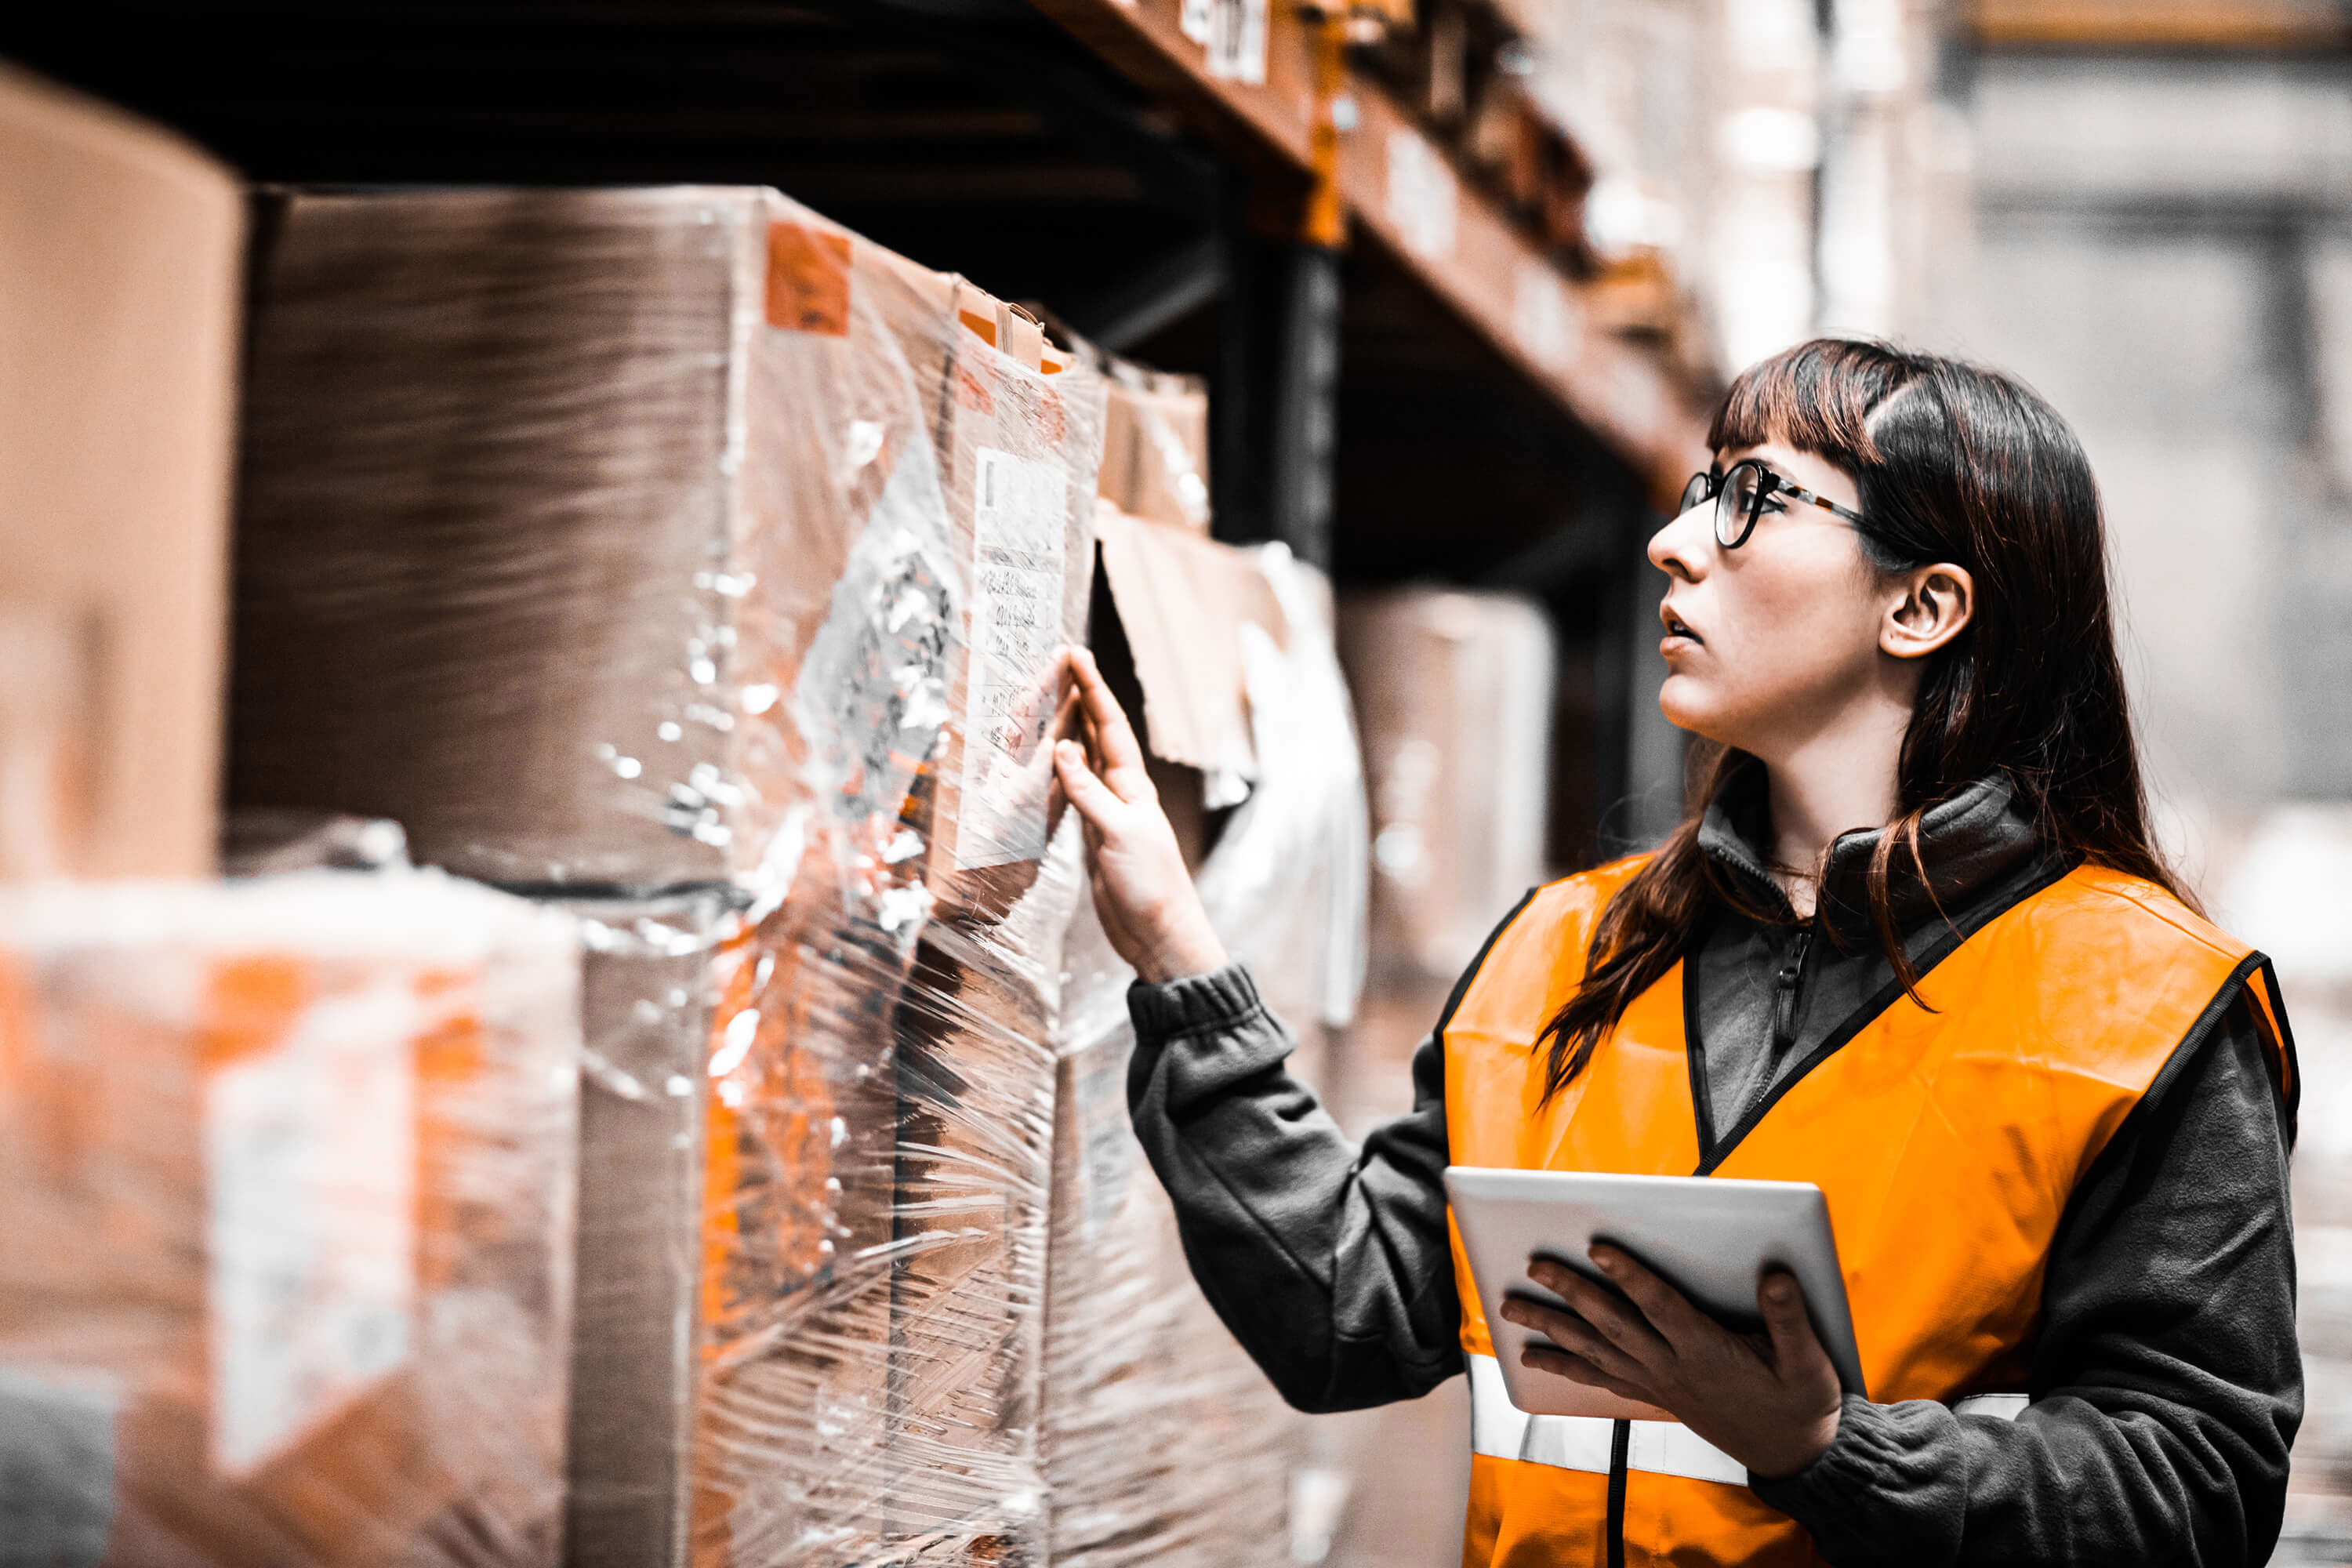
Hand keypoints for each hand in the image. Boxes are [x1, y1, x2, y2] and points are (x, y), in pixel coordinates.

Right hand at [1052, 647, 1228, 983]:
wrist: (1158, 934)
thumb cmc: (1150, 885)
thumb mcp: (1119, 834)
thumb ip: (1089, 793)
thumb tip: (1064, 748)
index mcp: (1133, 787)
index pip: (1110, 727)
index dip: (1093, 689)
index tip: (1076, 654)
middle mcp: (1122, 794)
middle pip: (1098, 736)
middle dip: (1081, 698)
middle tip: (1060, 664)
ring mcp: (1107, 815)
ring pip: (1085, 761)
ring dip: (1070, 729)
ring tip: (1051, 701)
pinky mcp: (1093, 838)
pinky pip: (1073, 794)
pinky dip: (1059, 773)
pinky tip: (1049, 763)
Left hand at [1497, 1246, 1843, 1479]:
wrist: (1794, 1453)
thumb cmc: (1801, 1401)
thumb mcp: (1807, 1361)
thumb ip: (1789, 1318)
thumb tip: (1774, 1276)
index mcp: (1708, 1352)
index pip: (1661, 1307)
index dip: (1631, 1277)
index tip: (1599, 1248)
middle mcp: (1673, 1368)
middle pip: (1613, 1325)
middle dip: (1571, 1293)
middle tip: (1535, 1265)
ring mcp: (1658, 1384)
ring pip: (1595, 1351)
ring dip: (1551, 1327)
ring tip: (1511, 1307)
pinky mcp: (1654, 1395)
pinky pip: (1600, 1379)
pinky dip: (1566, 1365)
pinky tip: (1537, 1356)